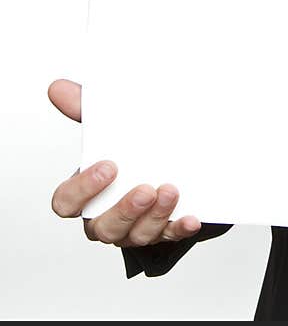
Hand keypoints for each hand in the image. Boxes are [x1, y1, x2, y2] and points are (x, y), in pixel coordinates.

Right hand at [48, 79, 200, 246]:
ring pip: (137, 235)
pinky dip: (179, 228)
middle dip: (125, 210)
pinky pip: (170, 237)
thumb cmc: (132, 148)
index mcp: (87, 192)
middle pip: (102, 228)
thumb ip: (85, 109)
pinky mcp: (165, 230)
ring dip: (154, 216)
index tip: (108, 166)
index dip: (83, 190)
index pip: (67, 203)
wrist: (174, 156)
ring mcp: (135, 227)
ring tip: (171, 191)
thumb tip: (58, 88)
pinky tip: (191, 218)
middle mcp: (107, 216)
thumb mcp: (110, 127)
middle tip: (146, 188)